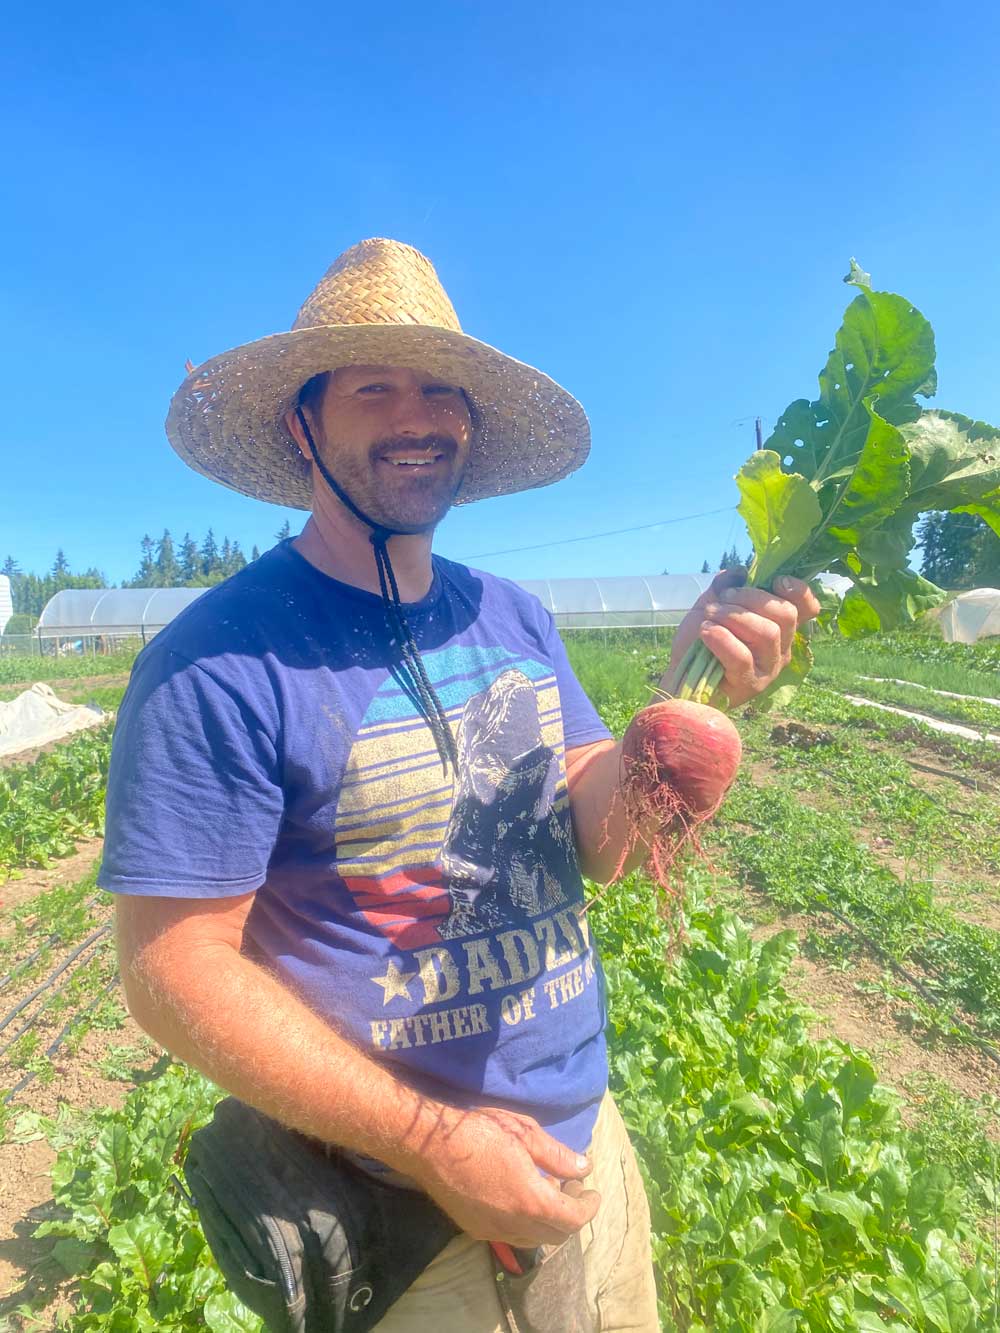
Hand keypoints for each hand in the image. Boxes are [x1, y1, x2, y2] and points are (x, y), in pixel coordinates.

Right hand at [407, 1104, 599, 1246]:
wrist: (431, 1145)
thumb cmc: (481, 1132)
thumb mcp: (526, 1133)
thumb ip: (558, 1156)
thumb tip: (583, 1168)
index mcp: (532, 1202)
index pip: (573, 1219)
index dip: (588, 1207)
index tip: (593, 1192)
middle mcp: (514, 1225)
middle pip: (556, 1235)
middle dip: (570, 1215)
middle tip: (571, 1187)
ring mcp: (492, 1231)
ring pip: (532, 1240)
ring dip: (547, 1222)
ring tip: (546, 1192)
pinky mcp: (474, 1229)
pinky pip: (509, 1235)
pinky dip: (524, 1223)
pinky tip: (518, 1197)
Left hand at [669, 569, 820, 707]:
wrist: (678, 675)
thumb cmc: (699, 641)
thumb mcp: (711, 604)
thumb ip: (726, 586)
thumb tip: (739, 572)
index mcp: (778, 626)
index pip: (807, 608)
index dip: (799, 591)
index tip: (776, 580)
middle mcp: (781, 648)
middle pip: (786, 614)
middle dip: (751, 598)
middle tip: (722, 599)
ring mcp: (768, 668)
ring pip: (768, 633)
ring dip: (733, 616)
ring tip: (708, 617)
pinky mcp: (750, 685)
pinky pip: (743, 656)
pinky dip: (722, 638)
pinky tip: (706, 632)